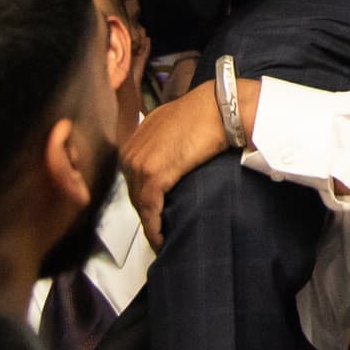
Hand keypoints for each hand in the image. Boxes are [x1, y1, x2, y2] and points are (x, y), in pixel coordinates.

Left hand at [121, 78, 235, 237]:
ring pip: (140, 205)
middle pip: (135, 193)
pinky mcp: (152, 176)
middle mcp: (130, 152)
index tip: (153, 215)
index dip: (144, 200)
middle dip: (147, 214)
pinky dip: (155, 230)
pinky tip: (161, 241)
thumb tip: (171, 159)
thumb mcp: (175, 126)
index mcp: (134, 139)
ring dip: (151, 225)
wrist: (218, 109)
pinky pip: (149, 211)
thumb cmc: (205, 114)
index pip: (134, 178)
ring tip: (162, 240)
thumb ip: (165, 142)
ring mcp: (139, 163)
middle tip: (159, 232)